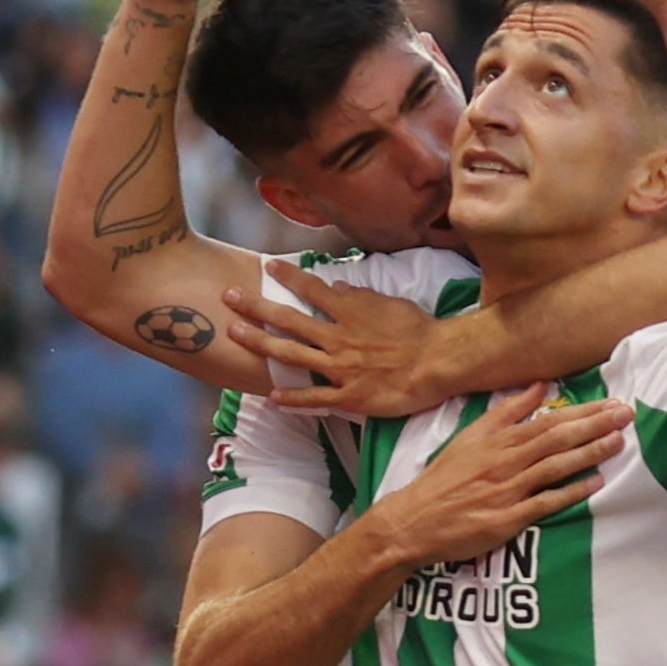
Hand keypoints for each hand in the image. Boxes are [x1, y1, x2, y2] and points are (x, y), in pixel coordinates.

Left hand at [230, 265, 438, 416]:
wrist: (438, 363)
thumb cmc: (420, 331)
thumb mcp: (391, 303)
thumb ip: (360, 297)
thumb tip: (337, 288)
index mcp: (349, 312)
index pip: (312, 289)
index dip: (287, 276)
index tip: (268, 266)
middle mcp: (337, 338)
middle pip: (289, 320)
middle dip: (255, 306)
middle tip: (229, 297)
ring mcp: (340, 369)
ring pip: (292, 355)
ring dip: (260, 343)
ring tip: (235, 334)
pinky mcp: (349, 396)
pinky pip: (315, 398)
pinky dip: (292, 399)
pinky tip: (271, 396)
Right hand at [374, 386, 632, 570]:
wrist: (414, 519)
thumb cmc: (446, 478)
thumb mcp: (471, 437)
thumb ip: (507, 412)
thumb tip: (540, 385)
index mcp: (498, 440)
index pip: (548, 420)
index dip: (582, 411)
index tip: (611, 404)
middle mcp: (505, 461)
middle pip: (556, 439)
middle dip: (594, 425)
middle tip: (626, 415)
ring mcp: (506, 490)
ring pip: (554, 466)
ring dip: (588, 453)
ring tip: (617, 443)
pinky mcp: (506, 518)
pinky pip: (545, 503)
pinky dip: (571, 492)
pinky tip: (595, 483)